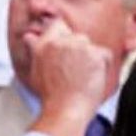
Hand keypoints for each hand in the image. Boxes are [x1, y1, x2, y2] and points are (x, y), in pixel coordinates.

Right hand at [24, 20, 112, 135]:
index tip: (67, 50)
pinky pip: (105, 55)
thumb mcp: (35, 71)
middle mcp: (61, 42)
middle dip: (78, 50)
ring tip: (83, 77)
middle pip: (77, 36)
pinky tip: (93, 79)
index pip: (58, 25)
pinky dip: (103, 66)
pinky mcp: (95, 55)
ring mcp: (79, 47)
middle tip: (75, 70)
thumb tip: (30, 37)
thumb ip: (36, 50)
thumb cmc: (51, 97)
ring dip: (90, 58)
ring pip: (91, 46)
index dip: (64, 36)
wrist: (65, 111)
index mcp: (44, 44)